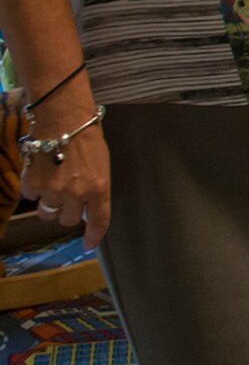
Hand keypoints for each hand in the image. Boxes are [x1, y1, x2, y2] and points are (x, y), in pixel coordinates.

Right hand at [19, 99, 110, 250]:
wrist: (64, 119)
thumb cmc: (87, 138)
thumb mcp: (102, 165)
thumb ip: (96, 188)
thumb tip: (90, 207)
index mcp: (99, 188)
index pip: (99, 220)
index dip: (93, 236)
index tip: (88, 245)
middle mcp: (76, 194)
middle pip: (68, 220)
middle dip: (68, 211)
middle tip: (67, 193)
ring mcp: (52, 191)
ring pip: (48, 213)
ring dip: (50, 203)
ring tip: (53, 181)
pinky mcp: (32, 184)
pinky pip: (31, 197)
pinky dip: (34, 188)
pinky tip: (41, 172)